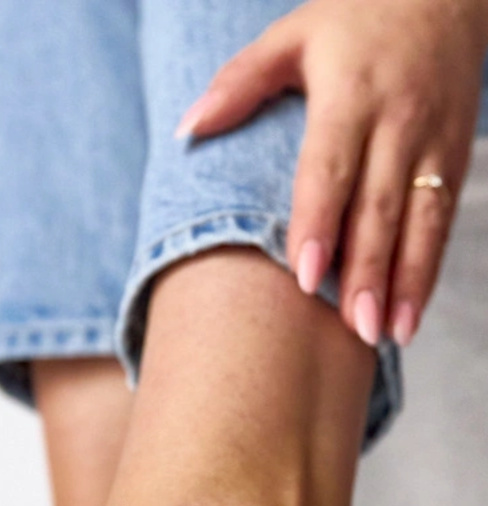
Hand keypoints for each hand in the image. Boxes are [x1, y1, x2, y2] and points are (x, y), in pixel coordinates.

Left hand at [176, 0, 487, 346]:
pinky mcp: (455, 156)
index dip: (319, 224)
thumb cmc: (355, 16)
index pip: (330, 167)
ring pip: (419, 221)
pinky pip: (442, 222)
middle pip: (379, 206)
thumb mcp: (294, 33)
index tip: (305, 278)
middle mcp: (397, 119)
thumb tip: (188, 128)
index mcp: (350, 93)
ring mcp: (432, 140)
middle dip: (366, 271)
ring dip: (403, 283)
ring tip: (386, 336)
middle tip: (351, 328)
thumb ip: (241, 82)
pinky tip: (407, 318)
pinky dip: (426, 272)